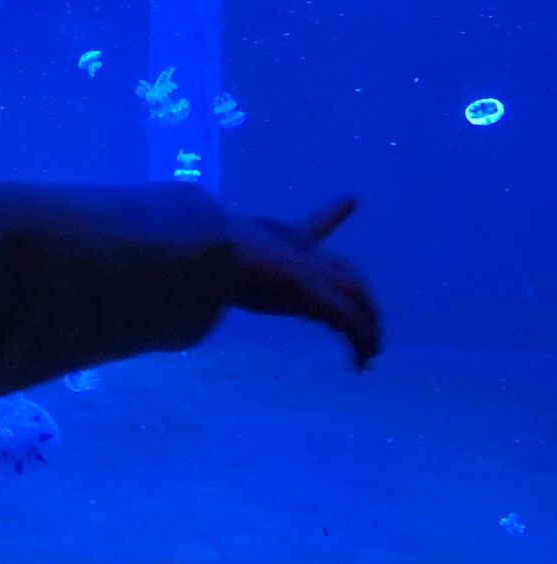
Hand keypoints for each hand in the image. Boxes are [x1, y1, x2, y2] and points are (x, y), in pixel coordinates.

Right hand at [230, 197, 380, 369]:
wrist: (217, 252)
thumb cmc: (213, 250)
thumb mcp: (221, 254)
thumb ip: (218, 257)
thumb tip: (192, 258)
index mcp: (287, 238)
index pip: (316, 224)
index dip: (334, 213)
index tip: (352, 198)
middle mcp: (310, 256)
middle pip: (349, 275)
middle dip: (360, 297)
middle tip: (370, 320)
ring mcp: (319, 275)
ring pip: (358, 300)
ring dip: (367, 327)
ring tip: (371, 352)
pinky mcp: (320, 298)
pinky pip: (350, 324)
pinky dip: (358, 343)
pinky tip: (360, 365)